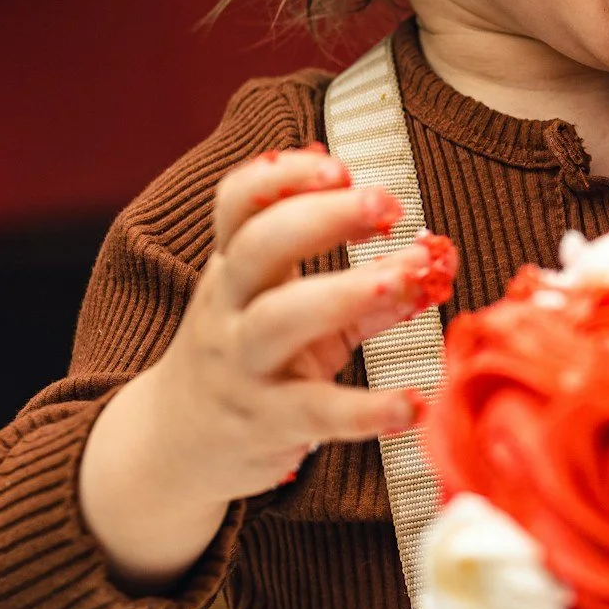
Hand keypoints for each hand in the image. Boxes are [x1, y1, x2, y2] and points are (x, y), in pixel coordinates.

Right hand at [78, 146, 456, 589]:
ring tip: (408, 276)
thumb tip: (431, 258)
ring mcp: (243, 365)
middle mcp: (229, 308)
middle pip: (259, 247)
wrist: (178, 442)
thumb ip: (357, 284)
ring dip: (347, 291)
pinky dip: (368, 409)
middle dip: (322, 217)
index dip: (282, 177)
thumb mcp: (290, 310)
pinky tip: (414, 405)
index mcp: (234, 268)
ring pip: (281, 319)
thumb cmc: (251, 358)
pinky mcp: (265, 421)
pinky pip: (316, 411)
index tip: (339, 166)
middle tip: (388, 204)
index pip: (237, 205)